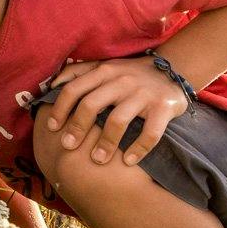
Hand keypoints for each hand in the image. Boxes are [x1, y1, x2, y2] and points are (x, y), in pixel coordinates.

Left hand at [36, 57, 188, 166]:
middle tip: (68, 146)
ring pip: (118, 120)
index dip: (60, 109)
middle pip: (91, 104)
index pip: (74, 89)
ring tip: (98, 160)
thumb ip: (79, 72)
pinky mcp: (164, 107)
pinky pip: (150, 133)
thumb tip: (52, 84)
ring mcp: (143, 94)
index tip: (52, 128)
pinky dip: (138, 149)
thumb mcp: (105, 66)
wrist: (174, 70)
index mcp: (104, 71)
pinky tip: (128, 161)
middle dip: (77, 128)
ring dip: (105, 143)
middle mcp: (121, 80)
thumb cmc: (130, 74)